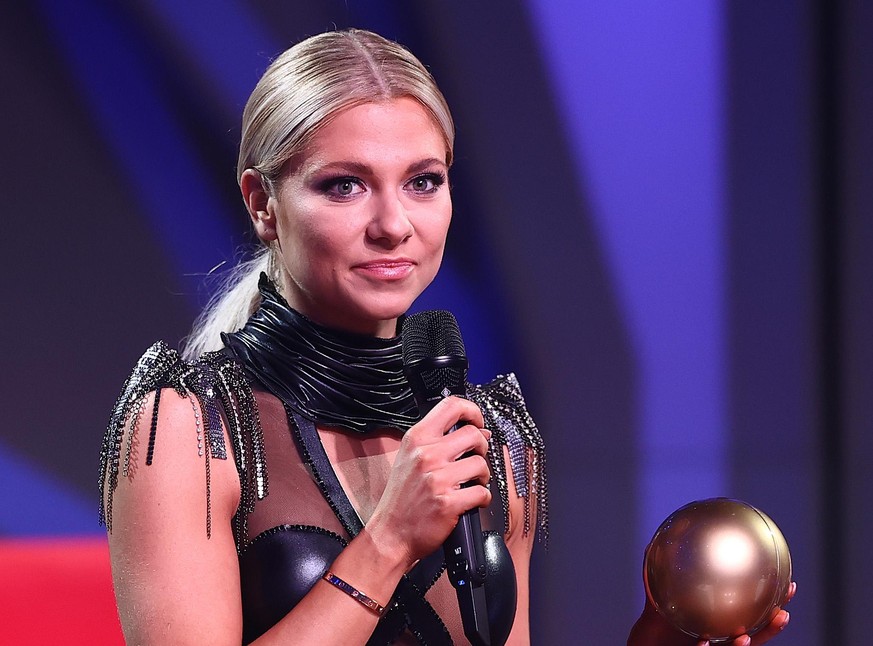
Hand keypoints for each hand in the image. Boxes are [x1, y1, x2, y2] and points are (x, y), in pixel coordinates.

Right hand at [366, 396, 491, 568]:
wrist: (390, 535)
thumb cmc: (400, 499)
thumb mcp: (410, 459)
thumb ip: (439, 441)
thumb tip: (478, 429)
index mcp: (416, 439)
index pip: (451, 406)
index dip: (472, 410)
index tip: (477, 421)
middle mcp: (426, 454)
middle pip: (474, 434)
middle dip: (482, 447)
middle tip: (475, 458)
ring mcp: (437, 478)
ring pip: (481, 464)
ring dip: (483, 476)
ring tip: (472, 483)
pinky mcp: (448, 502)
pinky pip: (482, 492)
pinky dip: (482, 498)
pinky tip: (471, 501)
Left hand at [627, 582, 795, 645]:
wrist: (647, 642)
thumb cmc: (659, 618)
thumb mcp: (660, 593)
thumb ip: (659, 571)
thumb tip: (651, 544)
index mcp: (721, 619)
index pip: (753, 611)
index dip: (773, 602)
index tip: (789, 585)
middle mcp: (722, 636)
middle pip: (755, 634)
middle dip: (771, 627)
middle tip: (783, 614)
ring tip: (745, 637)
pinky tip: (703, 643)